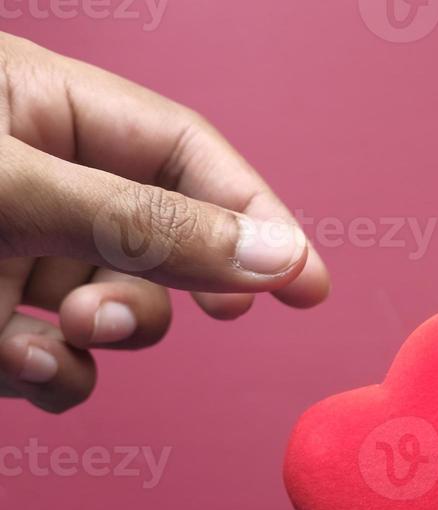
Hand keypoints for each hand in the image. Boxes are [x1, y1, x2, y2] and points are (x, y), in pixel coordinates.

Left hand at [0, 34, 328, 412]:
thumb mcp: (16, 191)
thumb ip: (146, 226)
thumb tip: (276, 257)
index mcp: (43, 105)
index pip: (186, 155)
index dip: (254, 216)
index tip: (307, 285)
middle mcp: (34, 176)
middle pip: (158, 242)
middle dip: (160, 295)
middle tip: (160, 320)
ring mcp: (6, 248)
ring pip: (108, 311)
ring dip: (101, 342)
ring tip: (58, 340)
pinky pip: (51, 359)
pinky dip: (49, 377)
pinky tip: (16, 366)